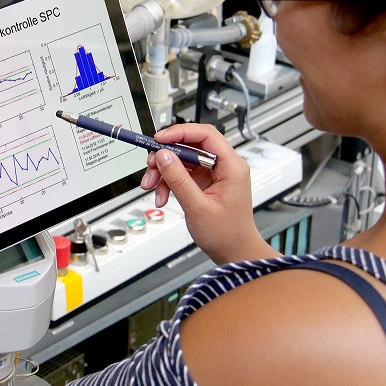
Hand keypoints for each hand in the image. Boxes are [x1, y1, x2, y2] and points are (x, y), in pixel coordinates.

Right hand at [139, 124, 274, 264]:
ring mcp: (213, 174)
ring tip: (152, 186)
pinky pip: (181, 173)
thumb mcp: (198, 207)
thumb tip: (164, 156)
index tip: (159, 139)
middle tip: (150, 166)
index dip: (180, 133)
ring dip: (163, 171)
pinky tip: (162, 195)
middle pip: (190, 145)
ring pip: (182, 159)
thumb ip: (179, 179)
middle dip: (167, 155)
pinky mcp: (204, 182)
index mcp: (231, 167)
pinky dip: (168, 182)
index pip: (206, 136)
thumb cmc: (227, 234)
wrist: (234, 252)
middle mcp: (224, 166)